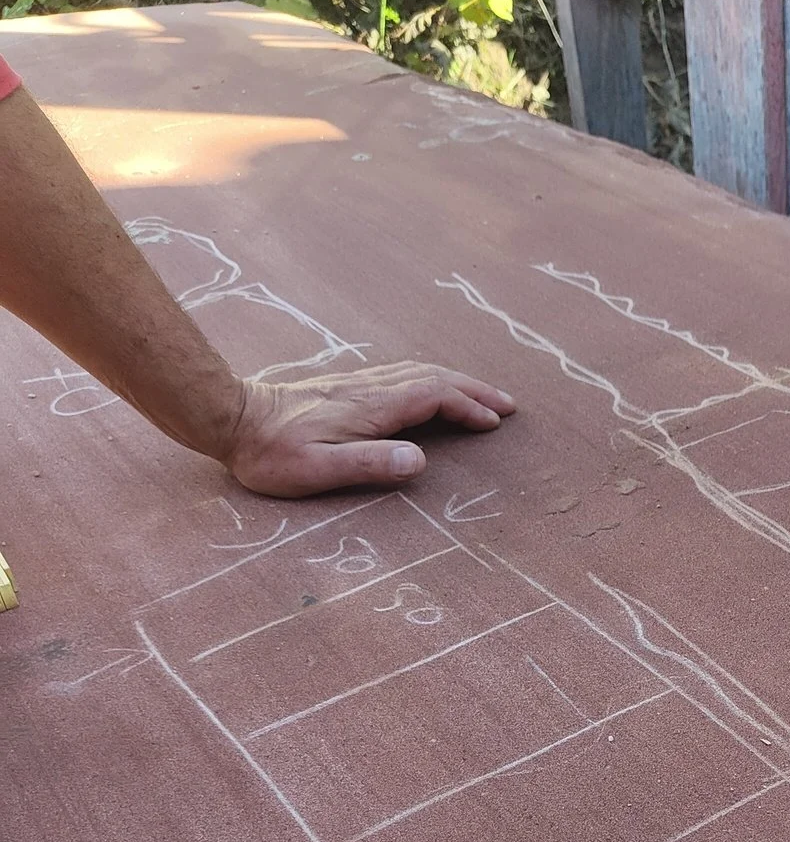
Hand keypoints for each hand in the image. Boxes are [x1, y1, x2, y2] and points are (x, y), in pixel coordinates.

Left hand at [224, 363, 515, 496]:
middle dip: (473, 390)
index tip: (494, 423)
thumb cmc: (271, 453)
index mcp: (372, 407)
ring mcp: (357, 385)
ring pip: (418, 373)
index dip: (468, 407)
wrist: (231, 418)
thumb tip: (421, 461)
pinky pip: (402, 376)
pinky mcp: (345, 388)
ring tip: (480, 397)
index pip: (434, 396)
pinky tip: (430, 392)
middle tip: (507, 405)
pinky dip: (430, 382)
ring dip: (455, 383)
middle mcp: (369, 389)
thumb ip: (370, 464)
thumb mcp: (318, 469)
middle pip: (434, 378)